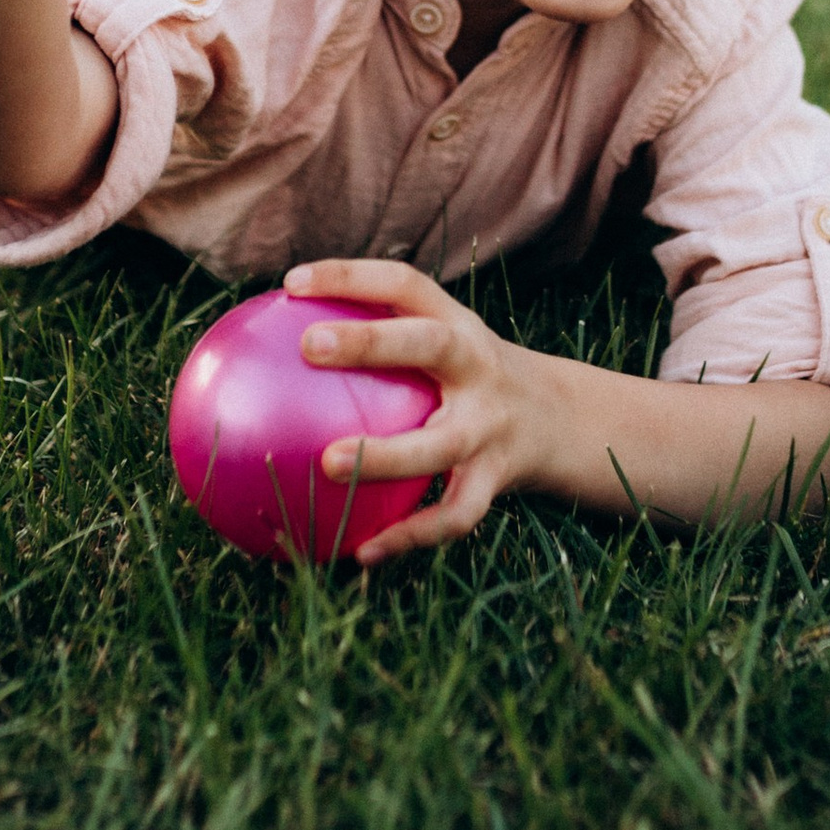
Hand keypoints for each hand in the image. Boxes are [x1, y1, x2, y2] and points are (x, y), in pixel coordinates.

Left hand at [288, 261, 558, 565]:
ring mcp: (490, 426)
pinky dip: (409, 536)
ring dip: (385, 456)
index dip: (350, 276)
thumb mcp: (441, 345)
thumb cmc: (466, 379)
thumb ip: (378, 345)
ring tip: (328, 466)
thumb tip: (269, 353)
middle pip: (430, 344)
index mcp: (456, 326)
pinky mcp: (496, 478)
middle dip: (372, 342)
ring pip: (440, 444)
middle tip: (309, 346)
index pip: (404, 285)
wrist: (560, 420)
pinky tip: (361, 553)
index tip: (291, 282)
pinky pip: (451, 514)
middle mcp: (477, 368)